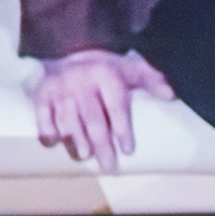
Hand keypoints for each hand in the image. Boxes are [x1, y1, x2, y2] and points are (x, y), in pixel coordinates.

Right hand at [32, 48, 174, 171]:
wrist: (63, 48)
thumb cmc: (101, 68)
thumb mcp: (127, 68)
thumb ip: (150, 79)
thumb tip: (171, 95)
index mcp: (106, 75)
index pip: (115, 107)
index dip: (122, 129)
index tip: (127, 150)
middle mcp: (82, 81)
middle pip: (93, 120)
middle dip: (102, 145)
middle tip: (109, 168)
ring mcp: (60, 89)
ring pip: (68, 120)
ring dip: (76, 140)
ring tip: (85, 156)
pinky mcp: (42, 94)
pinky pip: (43, 115)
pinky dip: (47, 130)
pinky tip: (53, 143)